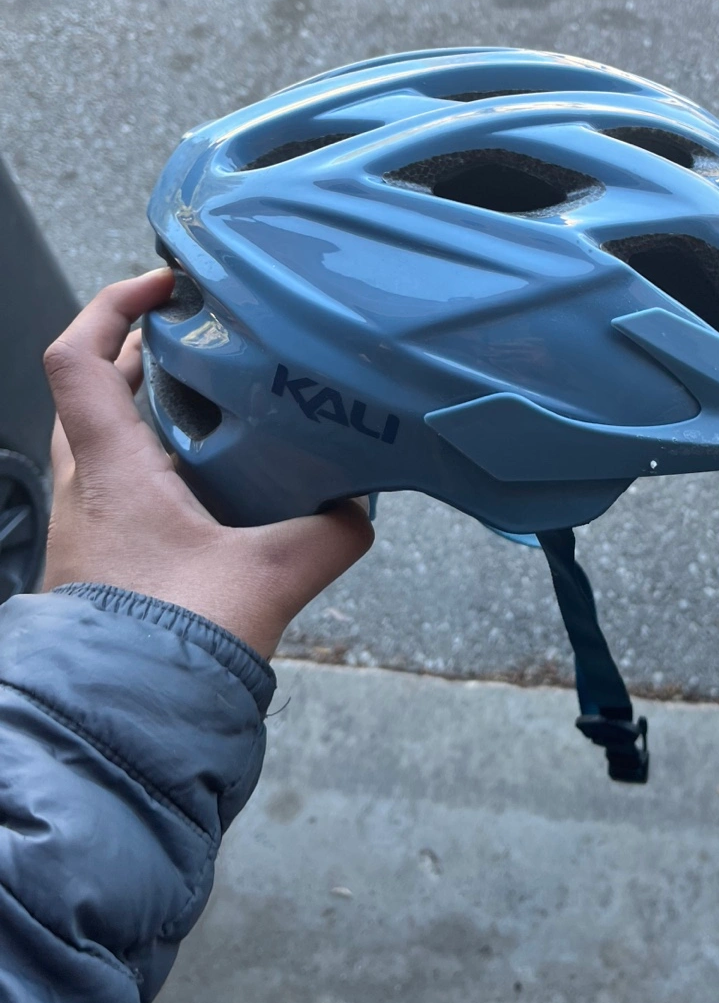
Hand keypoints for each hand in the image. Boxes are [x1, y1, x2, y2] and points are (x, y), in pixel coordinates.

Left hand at [42, 269, 373, 657]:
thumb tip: (359, 511)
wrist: (125, 716)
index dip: (110, 304)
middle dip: (136, 352)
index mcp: (111, 468)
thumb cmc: (178, 635)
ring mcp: (85, 524)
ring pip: (97, 438)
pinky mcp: (97, 559)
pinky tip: (207, 486)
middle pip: (87, 389)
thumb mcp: (271, 574)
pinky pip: (113, 485)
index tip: (163, 286)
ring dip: (142, 409)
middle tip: (197, 341)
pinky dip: (151, 463)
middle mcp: (85, 487)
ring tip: (210, 407)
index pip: (76, 357)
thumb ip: (328, 535)